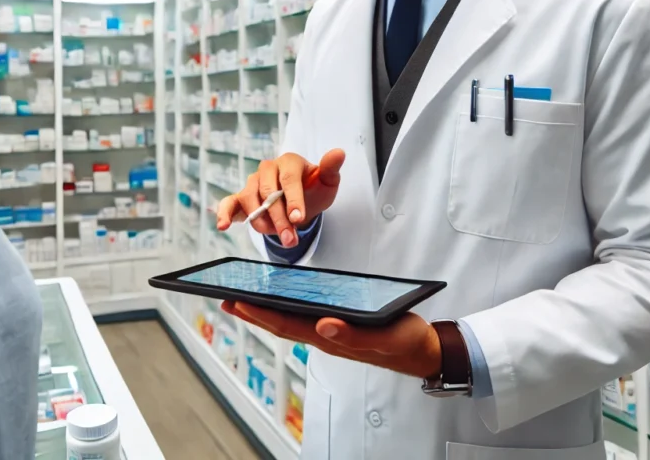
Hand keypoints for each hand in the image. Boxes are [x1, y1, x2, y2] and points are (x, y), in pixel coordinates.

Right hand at [215, 149, 344, 247]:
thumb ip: (331, 168)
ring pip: (250, 200)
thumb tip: (339, 152)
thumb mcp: (327, 181)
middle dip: (280, 219)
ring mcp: (252, 182)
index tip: (298, 218)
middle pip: (268, 193)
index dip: (293, 199)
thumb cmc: (314, 188)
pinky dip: (224, 213)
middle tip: (291, 239)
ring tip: (276, 238)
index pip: (288, 179)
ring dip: (261, 222)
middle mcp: (267, 169)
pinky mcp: (241, 197)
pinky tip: (223, 225)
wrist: (301, 200)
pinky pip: (229, 203)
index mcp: (288, 161)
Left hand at [221, 300, 441, 378]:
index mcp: (332, 337)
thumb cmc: (404, 343)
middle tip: (226, 299)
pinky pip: (306, 317)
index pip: (287, 324)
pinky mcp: (341, 325)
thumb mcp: (385, 337)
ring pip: (291, 321)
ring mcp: (332, 332)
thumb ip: (355, 334)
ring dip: (265, 311)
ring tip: (244, 299)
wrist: (423, 350)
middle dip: (253, 312)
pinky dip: (287, 308)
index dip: (260, 314)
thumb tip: (323, 325)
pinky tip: (281, 301)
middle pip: (282, 323)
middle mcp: (326, 336)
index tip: (236, 302)